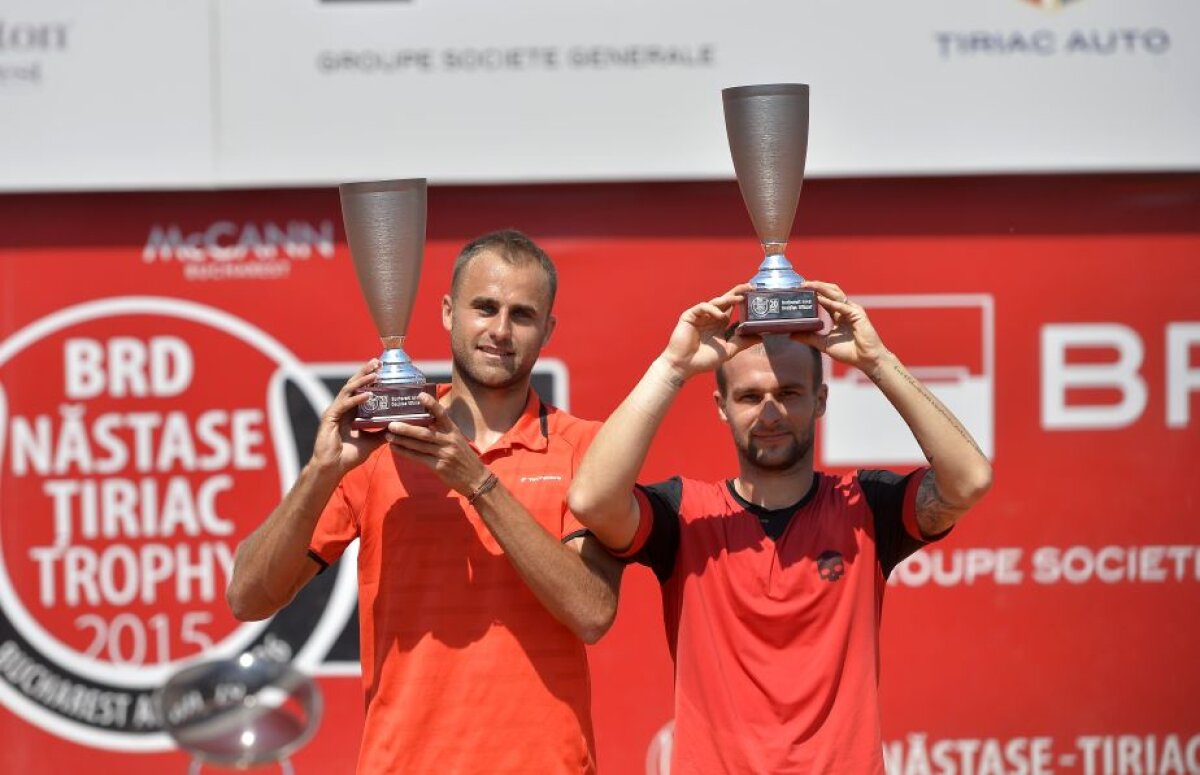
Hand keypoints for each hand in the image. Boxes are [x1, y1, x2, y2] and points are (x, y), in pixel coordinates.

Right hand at [312, 359, 387, 473]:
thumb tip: (398, 426)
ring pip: (349, 390)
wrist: (333, 469)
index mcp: (350, 412)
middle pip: (354, 384)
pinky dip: (357, 398)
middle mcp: (341, 408)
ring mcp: (334, 412)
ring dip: (362, 380)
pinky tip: (368, 394)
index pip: (360, 389)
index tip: (382, 369)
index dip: (369, 378)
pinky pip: (345, 405)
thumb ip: (382, 432)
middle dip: (365, 372)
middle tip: (378, 362)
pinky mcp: (330, 418)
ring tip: (375, 374)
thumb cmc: (349, 456)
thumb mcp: (371, 441)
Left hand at [385, 393, 490, 496]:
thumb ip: (444, 431)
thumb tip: (426, 421)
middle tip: (391, 423)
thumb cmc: (465, 457)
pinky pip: (418, 458)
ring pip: (419, 445)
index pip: (442, 414)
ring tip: (388, 435)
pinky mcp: (439, 466)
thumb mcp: (458, 440)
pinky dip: (405, 453)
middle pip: (424, 432)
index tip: (419, 395)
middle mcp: (449, 441)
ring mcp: (444, 454)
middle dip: (406, 428)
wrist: (476, 478)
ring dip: (402, 440)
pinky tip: (395, 448)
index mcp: (454, 431)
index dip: (431, 404)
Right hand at [661, 284, 755, 379]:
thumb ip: (743, 343)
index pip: (733, 307)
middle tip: (751, 287)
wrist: (684, 366)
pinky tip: (720, 316)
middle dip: (738, 292)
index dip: (743, 300)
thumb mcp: (728, 350)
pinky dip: (712, 309)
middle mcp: (711, 317)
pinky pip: (702, 307)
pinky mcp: (690, 316)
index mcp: (720, 323)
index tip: (756, 294)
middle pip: (726, 300)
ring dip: (729, 298)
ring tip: (740, 299)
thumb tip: (761, 337)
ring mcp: (701, 316)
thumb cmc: (703, 360)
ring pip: (716, 301)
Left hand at [793, 281, 888, 372]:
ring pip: (836, 294)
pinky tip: (821, 300)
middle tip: (801, 284)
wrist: (866, 360)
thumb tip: (792, 335)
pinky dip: (831, 302)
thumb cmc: (849, 352)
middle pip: (830, 292)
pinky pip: (842, 306)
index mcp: (837, 314)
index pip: (824, 299)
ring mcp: (852, 310)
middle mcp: (844, 309)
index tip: (799, 290)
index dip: (813, 293)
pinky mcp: (858, 314)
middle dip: (816, 286)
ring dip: (822, 288)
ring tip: (809, 285)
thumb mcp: (824, 344)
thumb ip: (809, 337)